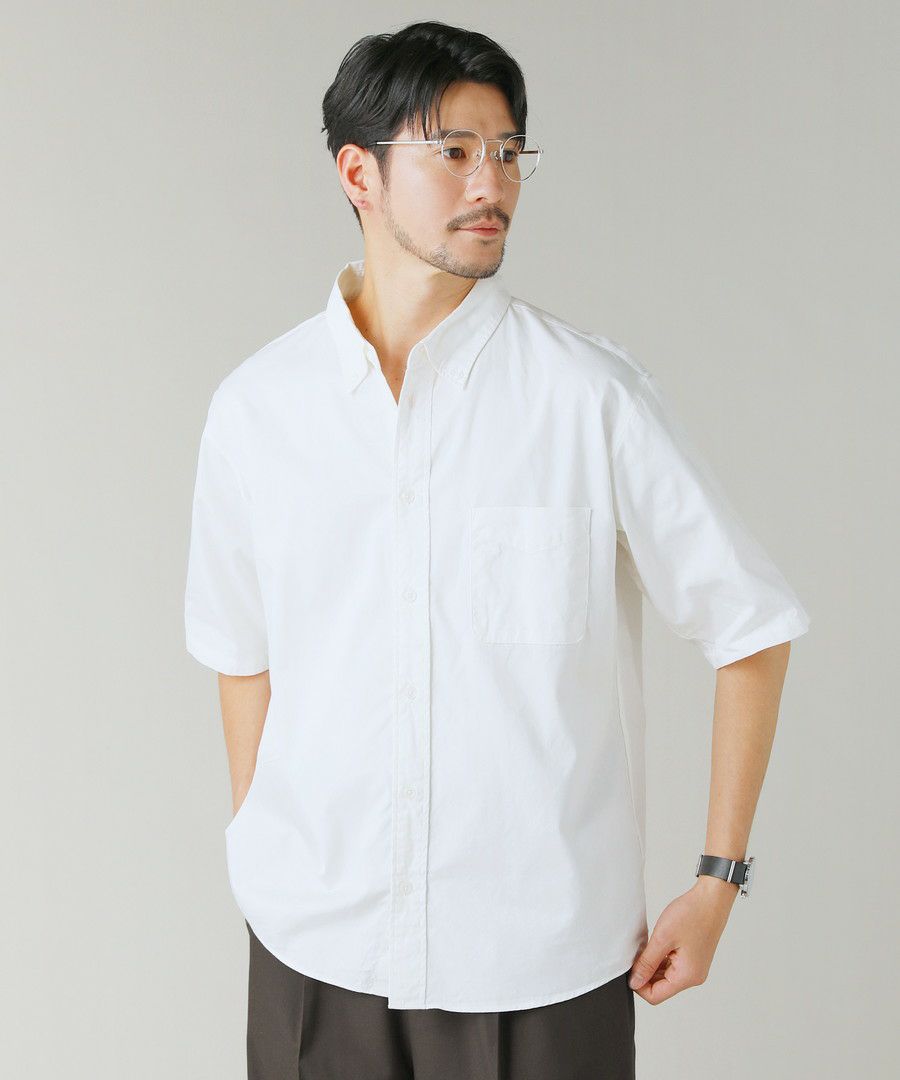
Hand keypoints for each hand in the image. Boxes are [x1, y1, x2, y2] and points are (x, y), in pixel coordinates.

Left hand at [628, 877, 737, 1003]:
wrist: (712, 899)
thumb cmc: (691, 914)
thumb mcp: (662, 938)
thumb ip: (647, 963)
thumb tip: (634, 982)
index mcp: (687, 976)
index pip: (655, 996)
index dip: (638, 985)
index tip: (629, 967)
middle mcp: (693, 977)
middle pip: (661, 987)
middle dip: (645, 973)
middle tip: (637, 953)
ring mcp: (694, 968)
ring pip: (666, 976)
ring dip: (653, 965)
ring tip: (648, 945)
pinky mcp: (693, 959)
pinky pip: (672, 966)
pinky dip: (661, 958)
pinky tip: (656, 943)